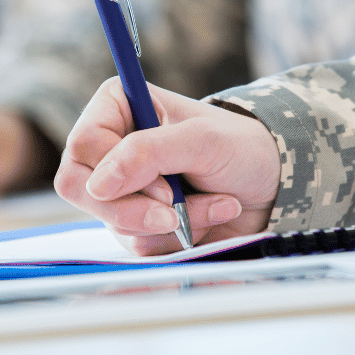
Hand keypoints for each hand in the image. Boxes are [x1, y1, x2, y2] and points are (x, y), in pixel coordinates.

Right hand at [54, 77, 280, 255]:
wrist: (272, 184)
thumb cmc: (240, 147)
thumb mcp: (200, 140)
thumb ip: (147, 153)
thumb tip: (98, 185)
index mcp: (117, 108)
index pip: (82, 147)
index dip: (117, 174)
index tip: (166, 187)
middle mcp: (111, 147)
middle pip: (82, 190)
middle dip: (135, 210)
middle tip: (176, 213)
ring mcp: (123, 189)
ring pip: (114, 224)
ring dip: (170, 224)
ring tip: (214, 204)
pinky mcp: (139, 222)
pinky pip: (137, 245)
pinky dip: (176, 240)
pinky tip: (207, 220)